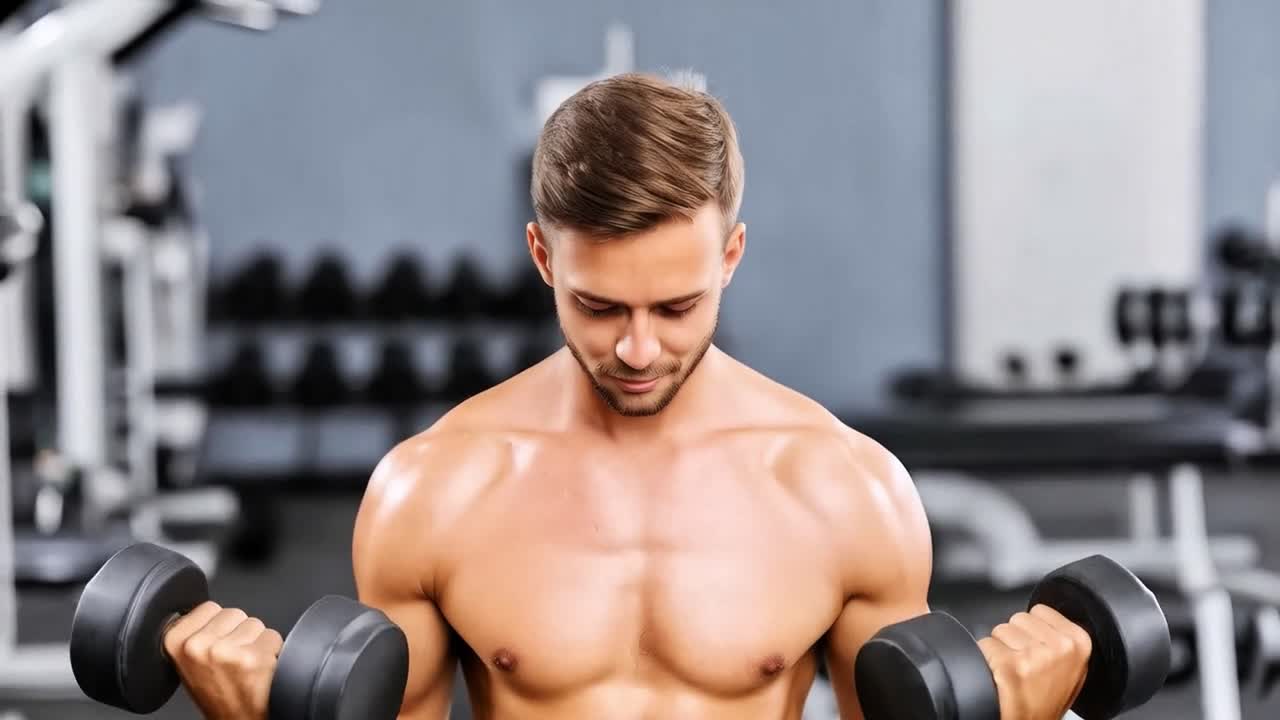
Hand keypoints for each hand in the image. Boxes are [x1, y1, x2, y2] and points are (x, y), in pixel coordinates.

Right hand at [162, 601, 284, 719]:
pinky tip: (260, 671)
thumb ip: (194, 634)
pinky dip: (272, 652)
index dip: (219, 626)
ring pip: (254, 623)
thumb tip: (205, 611)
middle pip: (233, 612)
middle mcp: (198, 646)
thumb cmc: (218, 697)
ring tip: (245, 667)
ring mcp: (226, 651)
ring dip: (256, 643)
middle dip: (238, 633)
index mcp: (175, 642)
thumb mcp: (189, 664)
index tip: (216, 646)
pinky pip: (272, 637)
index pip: (208, 607)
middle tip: (232, 661)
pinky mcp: (253, 658)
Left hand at [977, 604, 1092, 719]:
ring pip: (1000, 630)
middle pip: (1018, 618)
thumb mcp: (1072, 668)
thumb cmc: (1047, 701)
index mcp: (1079, 642)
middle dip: (1016, 638)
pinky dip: (986, 658)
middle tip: (1025, 665)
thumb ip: (1063, 639)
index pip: (1040, 610)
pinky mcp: (1009, 666)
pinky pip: (985, 645)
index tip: (1037, 649)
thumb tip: (1045, 618)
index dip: (1032, 629)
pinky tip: (1000, 676)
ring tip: (1014, 672)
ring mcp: (1034, 657)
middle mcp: (1060, 648)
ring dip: (1001, 648)